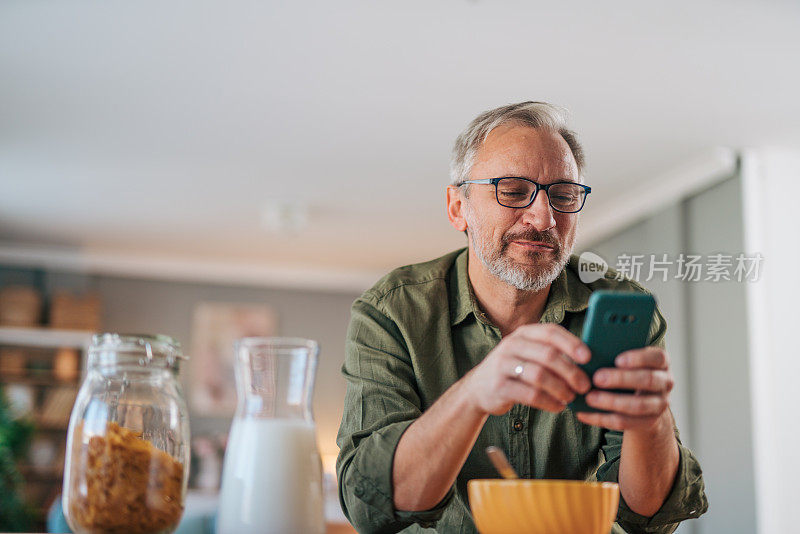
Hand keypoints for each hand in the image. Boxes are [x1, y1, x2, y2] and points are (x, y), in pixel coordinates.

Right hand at [463, 324, 591, 415]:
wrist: (478, 388)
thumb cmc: (513, 370)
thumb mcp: (527, 354)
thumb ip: (551, 353)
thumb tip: (587, 362)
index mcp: (523, 334)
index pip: (550, 332)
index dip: (571, 344)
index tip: (588, 358)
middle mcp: (511, 345)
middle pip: (548, 355)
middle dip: (571, 372)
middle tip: (584, 385)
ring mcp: (503, 365)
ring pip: (540, 375)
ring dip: (561, 388)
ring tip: (570, 397)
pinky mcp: (499, 386)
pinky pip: (530, 394)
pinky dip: (549, 402)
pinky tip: (558, 407)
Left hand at [576, 347, 673, 430]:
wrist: (642, 399)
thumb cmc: (628, 371)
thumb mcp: (628, 360)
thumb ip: (616, 353)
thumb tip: (589, 351)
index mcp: (661, 362)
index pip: (658, 357)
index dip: (639, 358)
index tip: (617, 360)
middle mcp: (665, 382)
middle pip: (648, 380)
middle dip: (621, 379)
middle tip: (597, 378)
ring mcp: (660, 404)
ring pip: (638, 405)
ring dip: (611, 402)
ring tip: (589, 398)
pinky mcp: (649, 422)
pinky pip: (625, 422)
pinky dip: (602, 418)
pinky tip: (584, 413)